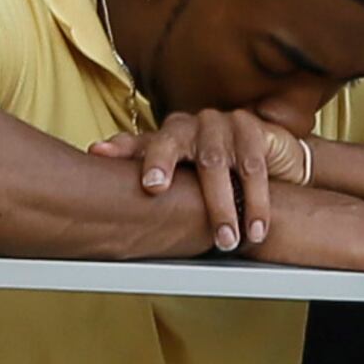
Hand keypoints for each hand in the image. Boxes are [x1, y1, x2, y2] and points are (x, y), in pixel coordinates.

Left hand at [91, 107, 307, 248]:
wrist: (268, 156)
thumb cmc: (215, 167)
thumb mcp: (181, 170)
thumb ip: (142, 160)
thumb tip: (95, 152)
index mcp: (169, 134)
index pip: (145, 144)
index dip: (139, 159)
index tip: (143, 181)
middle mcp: (192, 124)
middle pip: (174, 146)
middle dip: (161, 167)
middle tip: (158, 192)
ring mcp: (223, 123)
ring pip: (215, 164)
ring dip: (221, 206)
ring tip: (224, 240)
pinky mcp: (253, 130)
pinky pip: (253, 168)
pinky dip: (256, 203)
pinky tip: (256, 228)